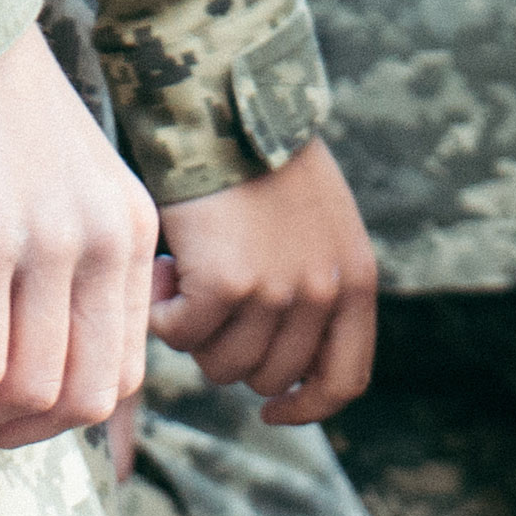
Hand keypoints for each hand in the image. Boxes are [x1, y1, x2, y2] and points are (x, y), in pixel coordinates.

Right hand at [0, 35, 160, 447]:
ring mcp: (48, 246)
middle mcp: (104, 244)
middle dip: (19, 431)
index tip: (3, 403)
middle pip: (83, 399)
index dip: (60, 414)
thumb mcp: (60, 178)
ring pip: (30, 392)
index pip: (122, 372)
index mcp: (130, 232)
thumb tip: (46, 338)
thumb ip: (71, 253)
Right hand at [153, 138, 376, 422]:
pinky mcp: (226, 285)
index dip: (306, 409)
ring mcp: (277, 292)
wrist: (222, 103)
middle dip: (230, 352)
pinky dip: (160, 311)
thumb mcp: (319, 229)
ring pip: (221, 366)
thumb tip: (280, 375)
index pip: (343, 380)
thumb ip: (315, 291)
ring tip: (183, 276)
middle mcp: (323, 292)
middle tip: (206, 302)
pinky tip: (160, 269)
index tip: (273, 411)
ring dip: (193, 332)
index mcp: (355, 282)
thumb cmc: (259, 162)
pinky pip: (180, 336)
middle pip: (268, 379)